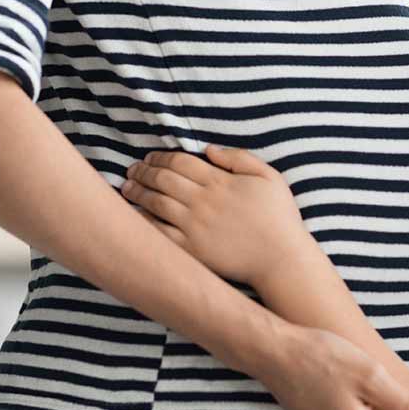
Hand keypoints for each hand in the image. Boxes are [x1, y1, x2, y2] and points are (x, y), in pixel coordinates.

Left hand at [121, 145, 312, 286]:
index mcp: (220, 182)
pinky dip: (142, 221)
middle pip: (163, 179)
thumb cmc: (280, 218)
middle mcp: (203, 201)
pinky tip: (133, 215)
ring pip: (156, 202)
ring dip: (137, 192)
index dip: (160, 157)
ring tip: (127, 187)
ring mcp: (195, 226)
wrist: (281, 260)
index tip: (150, 158)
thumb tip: (210, 149)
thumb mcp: (270, 177)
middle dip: (143, 171)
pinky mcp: (192, 249)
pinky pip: (159, 232)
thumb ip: (240, 158)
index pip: (180, 162)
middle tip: (133, 170)